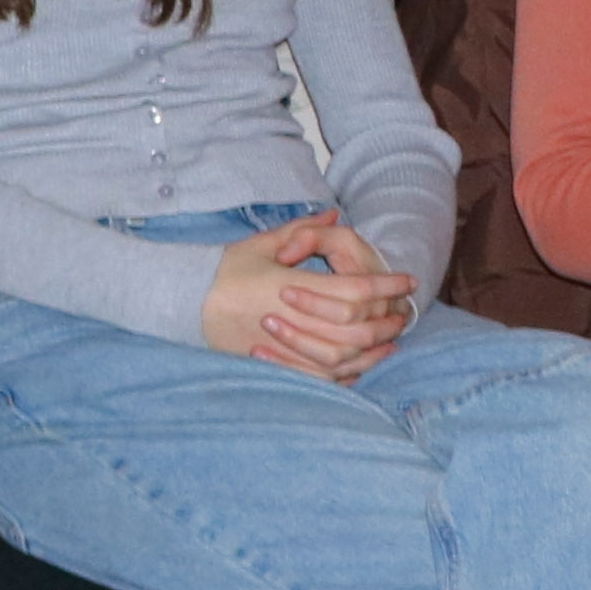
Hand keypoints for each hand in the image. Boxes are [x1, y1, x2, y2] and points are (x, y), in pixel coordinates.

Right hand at [197, 219, 417, 382]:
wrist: (185, 302)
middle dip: (386, 318)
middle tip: (404, 310)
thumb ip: (301, 231)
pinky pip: (323, 375)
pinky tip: (363, 361)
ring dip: (375, 347)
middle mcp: (290, 319)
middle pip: (356, 327)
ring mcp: (283, 347)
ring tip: (391, 337)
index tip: (405, 279)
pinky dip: (350, 370)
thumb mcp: (261, 245)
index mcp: (288, 287)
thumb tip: (333, 214)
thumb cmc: (223, 271)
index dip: (384, 284)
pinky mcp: (277, 365)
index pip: (352, 290)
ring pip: (344, 355)